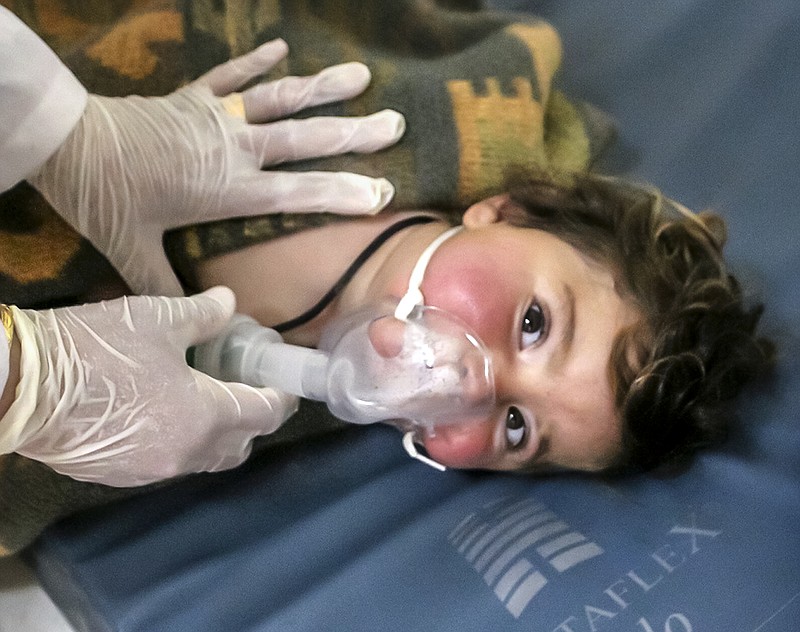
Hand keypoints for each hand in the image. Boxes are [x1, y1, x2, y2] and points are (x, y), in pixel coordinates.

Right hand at [4, 287, 295, 486]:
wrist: (18, 387)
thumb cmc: (97, 349)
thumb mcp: (157, 319)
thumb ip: (204, 314)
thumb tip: (229, 300)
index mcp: (204, 417)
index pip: (264, 414)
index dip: (281, 397)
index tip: (284, 381)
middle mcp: (185, 453)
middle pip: (240, 446)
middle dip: (253, 420)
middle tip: (247, 388)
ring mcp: (150, 471)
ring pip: (204, 459)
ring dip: (218, 435)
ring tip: (208, 399)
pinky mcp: (119, 475)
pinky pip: (168, 463)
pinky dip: (181, 443)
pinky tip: (166, 414)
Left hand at [29, 39, 404, 295]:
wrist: (68, 141)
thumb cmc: (106, 198)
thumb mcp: (134, 251)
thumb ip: (168, 286)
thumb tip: (197, 321)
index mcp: (229, 189)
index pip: (298, 193)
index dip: (342, 193)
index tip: (382, 192)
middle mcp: (235, 149)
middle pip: (303, 140)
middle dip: (353, 134)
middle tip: (394, 124)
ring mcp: (215, 117)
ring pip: (279, 99)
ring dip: (322, 87)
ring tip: (361, 77)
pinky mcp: (192, 96)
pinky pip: (230, 76)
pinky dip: (256, 61)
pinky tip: (281, 46)